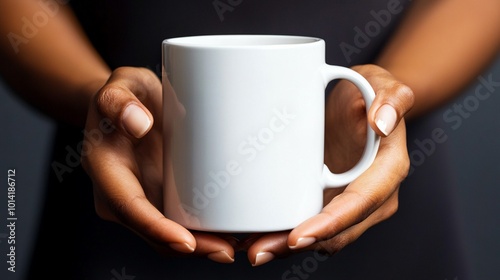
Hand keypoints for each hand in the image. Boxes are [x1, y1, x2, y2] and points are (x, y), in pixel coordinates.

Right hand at [81, 67, 235, 262]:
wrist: (129, 106)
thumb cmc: (124, 96)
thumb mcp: (118, 86)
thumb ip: (118, 100)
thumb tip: (139, 123)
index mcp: (106, 171)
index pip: (129, 208)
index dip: (157, 229)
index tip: (187, 241)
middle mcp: (121, 195)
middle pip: (153, 232)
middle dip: (189, 247)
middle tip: (226, 250)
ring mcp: (143, 200)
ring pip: (169, 235)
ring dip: (201, 246)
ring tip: (236, 245)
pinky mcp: (162, 198)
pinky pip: (181, 223)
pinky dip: (204, 233)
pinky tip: (231, 233)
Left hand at [242, 64, 413, 265]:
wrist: (359, 103)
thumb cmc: (369, 93)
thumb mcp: (381, 83)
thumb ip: (391, 99)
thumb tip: (383, 124)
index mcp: (388, 171)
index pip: (360, 204)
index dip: (331, 224)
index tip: (299, 235)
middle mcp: (373, 196)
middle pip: (337, 232)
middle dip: (298, 245)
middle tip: (258, 250)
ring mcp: (350, 203)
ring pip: (321, 236)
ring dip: (286, 246)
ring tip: (249, 248)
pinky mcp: (330, 200)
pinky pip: (311, 224)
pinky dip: (284, 233)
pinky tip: (255, 235)